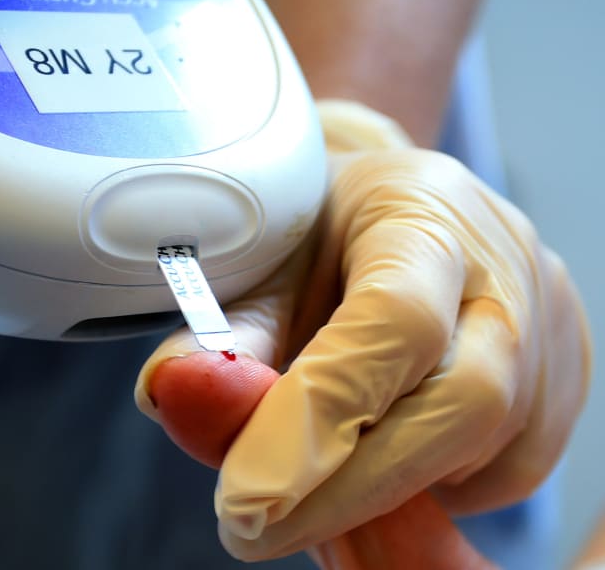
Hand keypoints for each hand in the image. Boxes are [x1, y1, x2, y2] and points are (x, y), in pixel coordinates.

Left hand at [135, 109, 590, 563]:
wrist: (384, 206)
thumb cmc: (319, 230)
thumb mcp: (260, 262)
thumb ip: (221, 333)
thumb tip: (173, 394)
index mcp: (420, 207)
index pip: (393, 321)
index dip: (318, 417)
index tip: (243, 496)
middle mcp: (504, 262)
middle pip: (463, 400)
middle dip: (354, 488)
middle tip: (256, 529)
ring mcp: (548, 317)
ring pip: (494, 446)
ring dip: (392, 489)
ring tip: (311, 483)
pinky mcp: (563, 369)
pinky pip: (515, 463)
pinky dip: (438, 485)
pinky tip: (381, 458)